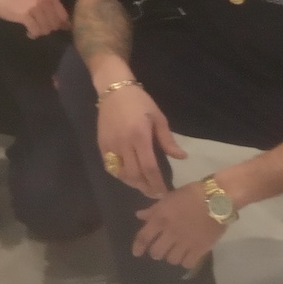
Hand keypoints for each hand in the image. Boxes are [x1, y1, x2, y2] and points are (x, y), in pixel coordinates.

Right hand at [0, 0, 69, 38]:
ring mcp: (35, 7)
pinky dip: (32, 34)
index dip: (57, 25)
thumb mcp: (39, 0)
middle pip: (55, 25)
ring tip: (32, 28)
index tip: (47, 25)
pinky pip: (36, 31)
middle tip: (37, 26)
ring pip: (46, 29)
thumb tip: (68, 26)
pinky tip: (27, 31)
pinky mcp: (26, 14)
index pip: (63, 17)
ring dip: (39, 32)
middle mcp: (44, 0)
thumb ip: (53, 11)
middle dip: (47, 29)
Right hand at [95, 82, 184, 199]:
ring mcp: (110, 145)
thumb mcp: (158, 117)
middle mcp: (123, 144)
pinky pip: (110, 166)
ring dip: (133, 183)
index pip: (149, 167)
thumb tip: (181, 157)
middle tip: (155, 193)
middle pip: (134, 174)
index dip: (157, 183)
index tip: (164, 193)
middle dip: (146, 187)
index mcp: (140, 136)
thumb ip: (168, 140)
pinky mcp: (101, 145)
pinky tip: (129, 176)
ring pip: (121, 173)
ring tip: (143, 186)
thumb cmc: (140, 102)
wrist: (114, 90)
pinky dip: (120, 174)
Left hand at [133, 181, 226, 269]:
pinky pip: (187, 263)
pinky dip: (185, 262)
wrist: (217, 199)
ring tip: (175, 252)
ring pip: (171, 259)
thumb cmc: (192, 194)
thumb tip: (139, 216)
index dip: (138, 247)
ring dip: (171, 257)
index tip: (136, 253)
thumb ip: (153, 209)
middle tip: (160, 249)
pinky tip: (187, 256)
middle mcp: (170, 232)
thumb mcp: (169, 198)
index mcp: (161, 218)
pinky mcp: (200, 249)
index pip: (144, 237)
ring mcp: (185, 242)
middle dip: (155, 252)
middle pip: (156, 252)